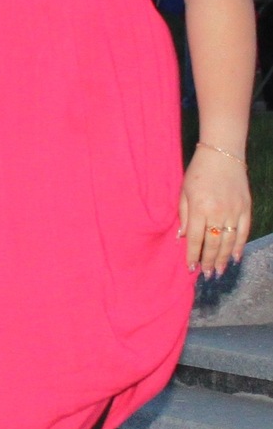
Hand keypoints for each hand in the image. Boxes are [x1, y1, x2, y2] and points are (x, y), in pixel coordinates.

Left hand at [178, 144, 251, 276]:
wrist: (222, 154)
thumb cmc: (198, 171)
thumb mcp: (184, 192)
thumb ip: (183, 215)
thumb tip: (182, 238)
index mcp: (199, 208)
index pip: (196, 238)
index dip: (193, 255)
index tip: (190, 268)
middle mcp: (217, 212)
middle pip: (213, 243)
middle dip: (208, 261)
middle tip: (206, 275)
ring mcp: (234, 211)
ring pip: (228, 241)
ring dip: (223, 258)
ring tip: (218, 271)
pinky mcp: (246, 208)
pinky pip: (243, 232)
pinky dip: (239, 246)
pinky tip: (235, 257)